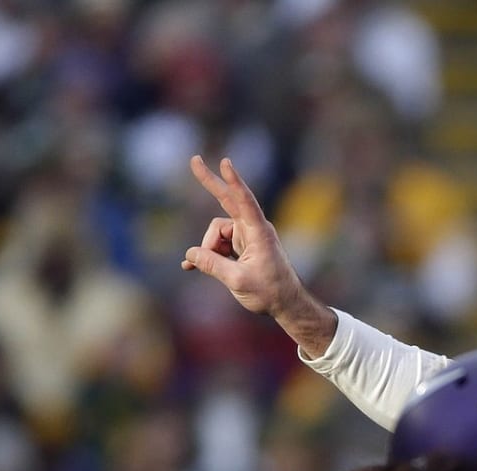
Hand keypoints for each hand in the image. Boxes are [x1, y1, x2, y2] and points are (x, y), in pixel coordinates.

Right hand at [184, 156, 337, 354]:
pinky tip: (190, 266)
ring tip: (204, 268)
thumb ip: (211, 265)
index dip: (234, 182)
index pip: (245, 202)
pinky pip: (218, 245)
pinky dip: (207, 255)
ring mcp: (246, 237)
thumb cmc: (269, 292)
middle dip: (210, 183)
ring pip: (216, 233)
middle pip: (227, 202)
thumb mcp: (237, 280)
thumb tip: (190, 254)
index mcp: (259, 232)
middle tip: (194, 159)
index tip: (226, 163)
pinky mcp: (241, 247)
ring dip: (207, 249)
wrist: (286, 304)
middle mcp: (253, 229)